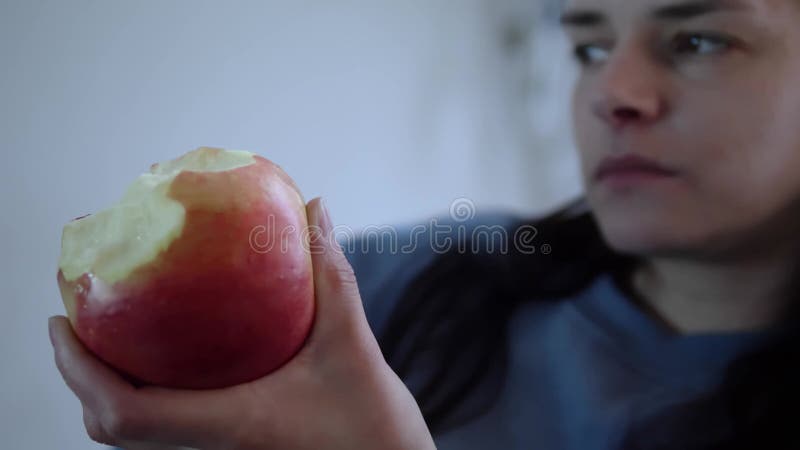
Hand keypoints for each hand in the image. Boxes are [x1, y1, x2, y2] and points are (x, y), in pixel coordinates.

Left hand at [49, 198, 435, 449]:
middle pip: (113, 423)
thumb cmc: (374, 428)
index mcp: (228, 423)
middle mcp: (212, 440)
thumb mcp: (352, 343)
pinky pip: (167, 419)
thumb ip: (331, 273)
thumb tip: (314, 209)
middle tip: (75, 308)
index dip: (79, 368)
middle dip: (79, 368)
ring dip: (107, 377)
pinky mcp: (231, 441)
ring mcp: (218, 445)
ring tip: (109, 322)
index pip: (124, 413)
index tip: (62, 318)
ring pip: (137, 425)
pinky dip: (145, 383)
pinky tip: (165, 346)